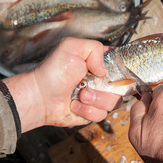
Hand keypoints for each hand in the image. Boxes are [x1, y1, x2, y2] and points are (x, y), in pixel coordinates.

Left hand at [3, 37, 121, 131]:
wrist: (40, 97)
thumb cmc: (53, 72)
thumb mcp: (71, 47)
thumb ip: (95, 48)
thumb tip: (105, 70)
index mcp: (99, 63)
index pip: (122, 65)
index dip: (122, 70)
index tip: (112, 73)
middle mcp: (101, 81)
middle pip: (123, 86)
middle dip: (104, 88)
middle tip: (86, 86)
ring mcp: (98, 97)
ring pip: (114, 102)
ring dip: (95, 100)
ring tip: (79, 96)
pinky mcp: (92, 112)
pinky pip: (101, 115)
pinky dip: (87, 111)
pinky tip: (74, 105)